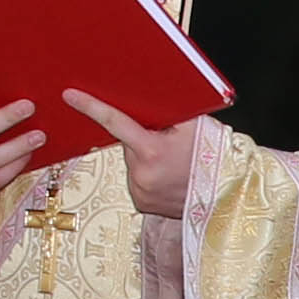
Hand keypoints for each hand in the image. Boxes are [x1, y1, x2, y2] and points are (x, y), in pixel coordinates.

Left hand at [63, 87, 205, 219]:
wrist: (229, 196)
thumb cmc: (214, 158)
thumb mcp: (195, 125)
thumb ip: (168, 110)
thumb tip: (147, 94)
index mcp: (152, 150)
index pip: (114, 122)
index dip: (91, 106)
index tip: (70, 96)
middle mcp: (141, 174)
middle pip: (128, 143)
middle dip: (142, 138)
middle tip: (169, 142)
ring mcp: (140, 192)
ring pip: (132, 162)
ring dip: (145, 158)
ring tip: (173, 164)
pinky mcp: (141, 204)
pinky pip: (137, 180)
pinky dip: (148, 174)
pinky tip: (167, 177)